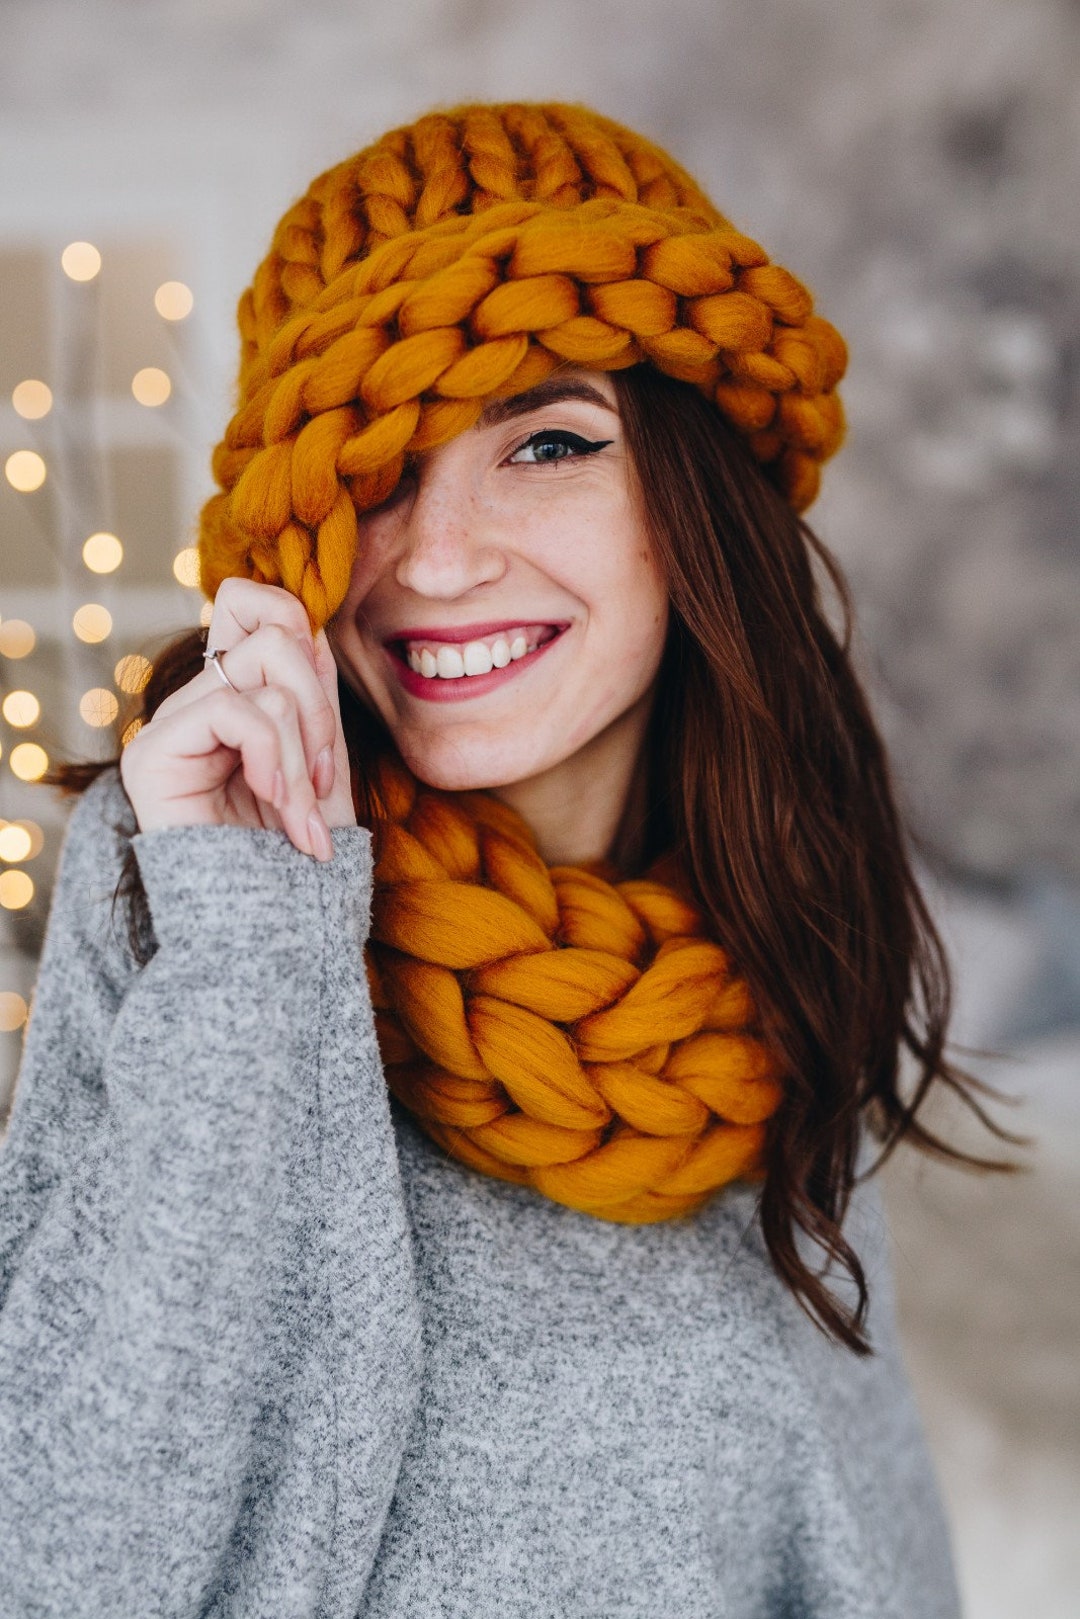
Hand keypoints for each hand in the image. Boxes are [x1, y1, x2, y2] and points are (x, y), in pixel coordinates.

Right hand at [120, 578, 356, 860]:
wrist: (275, 935)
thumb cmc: (300, 861)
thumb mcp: (323, 765)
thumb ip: (314, 697)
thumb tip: (311, 629)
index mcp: (234, 699)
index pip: (251, 603)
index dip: (302, 631)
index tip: (325, 722)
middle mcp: (195, 705)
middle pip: (270, 626)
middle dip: (320, 706)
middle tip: (322, 782)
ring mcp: (168, 727)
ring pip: (264, 671)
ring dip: (303, 750)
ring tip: (302, 816)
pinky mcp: (150, 753)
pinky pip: (233, 707)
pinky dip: (273, 756)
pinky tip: (277, 806)